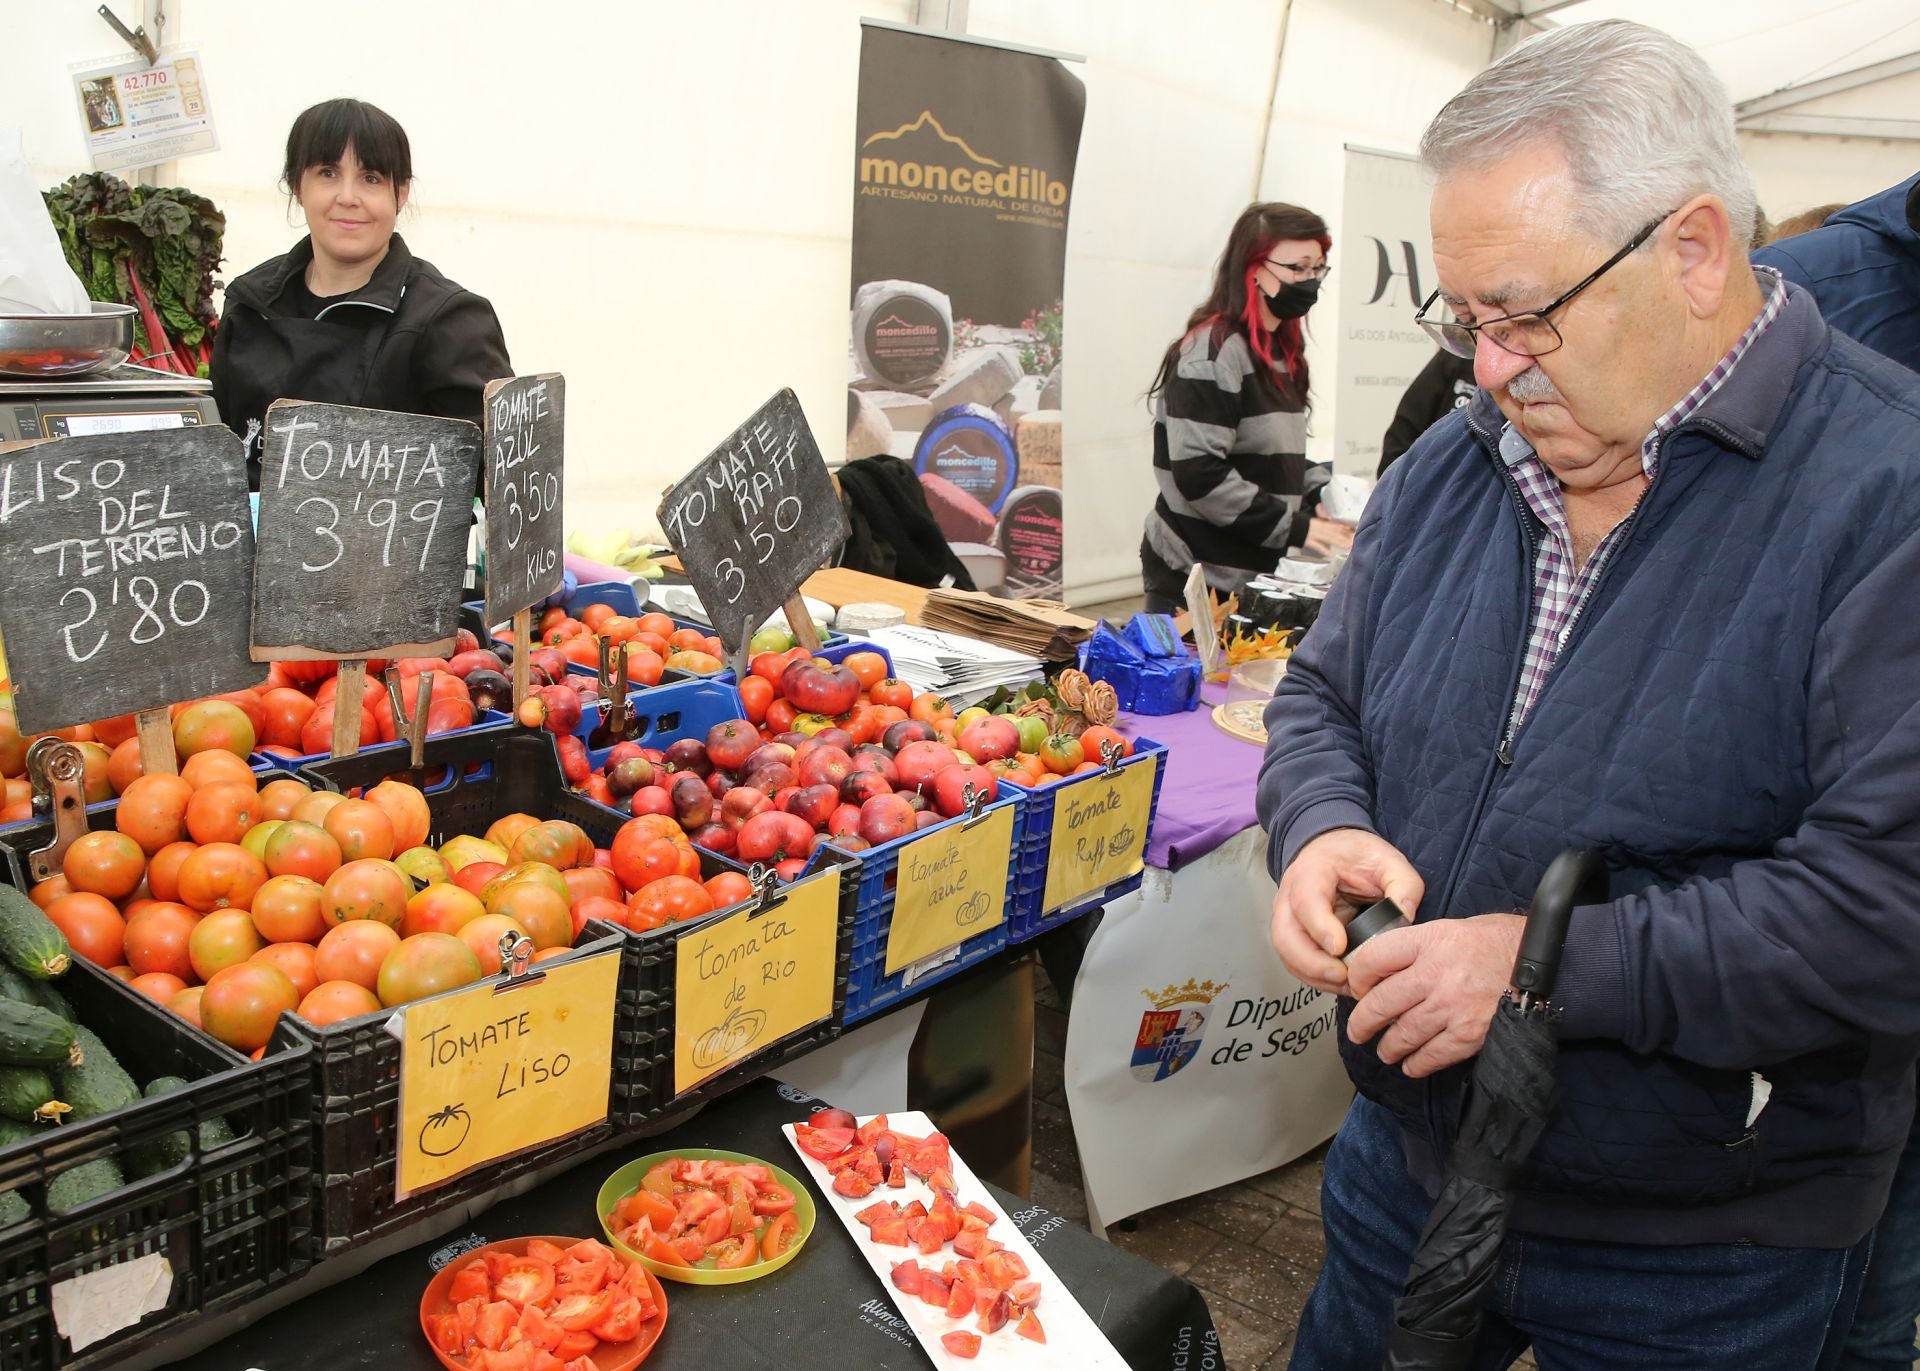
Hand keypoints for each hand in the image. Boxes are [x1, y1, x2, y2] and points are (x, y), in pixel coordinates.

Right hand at [1271, 829, 1423, 995]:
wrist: (1334, 851)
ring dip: (1315, 976)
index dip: (1320, 927)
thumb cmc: (1357, 856)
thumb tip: (1405, 918)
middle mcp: (1289, 897)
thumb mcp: (1388, 861)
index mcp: (1311, 871)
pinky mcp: (1293, 937)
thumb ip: (1404, 886)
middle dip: (1312, 963)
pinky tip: (1342, 983)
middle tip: (1344, 976)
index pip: (1306, 901)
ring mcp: (1287, 919)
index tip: (1340, 948)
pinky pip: (1296, 963)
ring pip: (1287, 955)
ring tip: (1349, 985)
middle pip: (1285, 936)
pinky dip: (1316, 978)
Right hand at [1304, 517, 1355, 556]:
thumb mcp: (1314, 521)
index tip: (1353, 530)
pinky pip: (1317, 546)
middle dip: (1344, 537)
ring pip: (1328, 538)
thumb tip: (1333, 524)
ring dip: (1338, 542)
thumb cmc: (1300, 524)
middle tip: (1354, 541)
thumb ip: (1323, 522)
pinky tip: (1331, 554)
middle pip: (1334, 532)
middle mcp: (1319, 527)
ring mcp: (1314, 535)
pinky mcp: (1308, 541)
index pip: (1335, 524)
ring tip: (1347, 547)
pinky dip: (1324, 550)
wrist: (1288, 525)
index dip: (1345, 527)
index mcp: (1320, 522)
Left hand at [1346, 914, 1524, 1077]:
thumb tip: (1381, 972)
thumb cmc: (1494, 942)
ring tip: (1385, 1050)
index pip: (1373, 959)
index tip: (1357, 989)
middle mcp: (1436, 974)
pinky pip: (1431, 1056)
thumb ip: (1415, 948)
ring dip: (1388, 1047)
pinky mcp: (1470, 1034)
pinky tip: (1411, 1064)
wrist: (1543, 962)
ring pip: (1402, 1034)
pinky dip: (1416, 1064)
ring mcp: (1453, 1007)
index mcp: (1429, 941)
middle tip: (1358, 1031)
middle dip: (1362, 1022)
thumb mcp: (1449, 929)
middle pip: (1380, 1003)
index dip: (1357, 978)